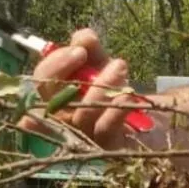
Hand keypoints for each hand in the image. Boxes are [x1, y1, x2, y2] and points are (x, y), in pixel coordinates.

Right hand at [28, 28, 136, 149]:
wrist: (147, 119)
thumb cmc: (114, 89)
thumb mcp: (101, 63)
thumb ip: (89, 47)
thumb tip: (83, 37)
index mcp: (56, 98)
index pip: (41, 82)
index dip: (55, 64)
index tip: (79, 49)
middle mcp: (62, 121)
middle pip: (49, 101)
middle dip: (62, 71)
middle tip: (83, 52)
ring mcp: (82, 139)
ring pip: (81, 114)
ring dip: (99, 86)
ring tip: (119, 66)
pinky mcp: (104, 149)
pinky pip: (104, 130)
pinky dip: (115, 109)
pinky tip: (127, 94)